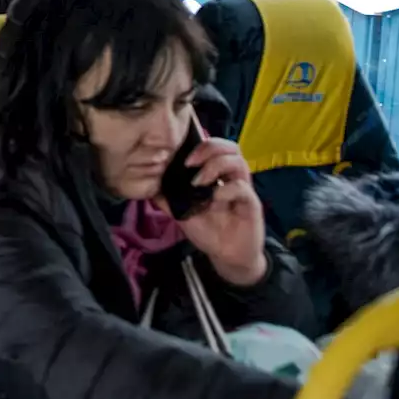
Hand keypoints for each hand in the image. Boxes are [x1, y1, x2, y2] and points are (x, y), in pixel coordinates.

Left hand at [156, 138, 267, 285]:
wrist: (226, 255)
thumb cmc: (207, 230)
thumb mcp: (181, 212)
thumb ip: (166, 197)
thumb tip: (148, 184)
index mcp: (217, 175)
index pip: (215, 147)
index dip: (200, 143)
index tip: (179, 153)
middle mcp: (232, 177)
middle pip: (230, 147)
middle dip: (208, 148)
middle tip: (189, 162)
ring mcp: (242, 189)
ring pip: (238, 161)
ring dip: (215, 165)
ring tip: (198, 182)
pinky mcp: (251, 204)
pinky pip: (242, 187)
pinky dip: (226, 189)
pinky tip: (214, 199)